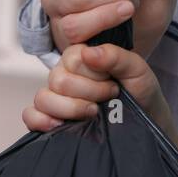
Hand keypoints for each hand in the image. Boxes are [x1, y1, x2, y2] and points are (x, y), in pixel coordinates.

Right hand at [22, 43, 170, 132]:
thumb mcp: (137, 70)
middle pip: (58, 80)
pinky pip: (31, 115)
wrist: (146, 121)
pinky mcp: (52, 118)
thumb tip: (87, 52)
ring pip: (43, 98)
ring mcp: (57, 97)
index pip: (71, 58)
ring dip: (71, 108)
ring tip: (94, 112)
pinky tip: (60, 125)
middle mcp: (66, 75)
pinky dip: (41, 120)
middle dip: (89, 92)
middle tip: (110, 96)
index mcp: (82, 57)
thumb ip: (115, 56)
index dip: (92, 74)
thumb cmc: (141, 91)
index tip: (113, 83)